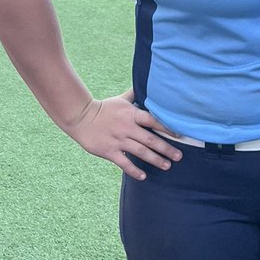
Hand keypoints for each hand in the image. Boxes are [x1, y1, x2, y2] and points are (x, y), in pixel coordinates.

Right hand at [67, 93, 183, 180]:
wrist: (80, 117)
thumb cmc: (103, 108)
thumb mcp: (120, 100)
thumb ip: (133, 95)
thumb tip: (144, 83)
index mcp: (132, 114)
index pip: (153, 121)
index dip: (167, 128)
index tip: (179, 135)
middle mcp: (127, 128)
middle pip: (151, 140)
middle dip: (167, 149)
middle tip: (179, 156)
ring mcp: (119, 140)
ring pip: (141, 152)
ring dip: (156, 160)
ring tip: (167, 166)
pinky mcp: (109, 151)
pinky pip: (124, 163)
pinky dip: (134, 171)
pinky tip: (143, 176)